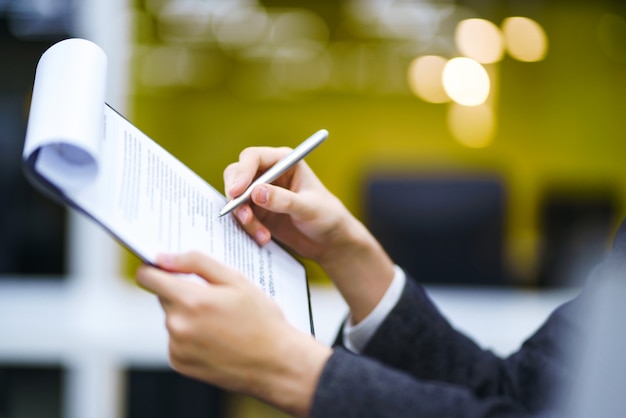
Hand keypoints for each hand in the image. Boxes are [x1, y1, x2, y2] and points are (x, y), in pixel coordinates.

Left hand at [136, 252, 330, 416]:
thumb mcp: (236, 280)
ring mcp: (177, 347)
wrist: (275, 363)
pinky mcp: (179, 363)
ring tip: (221, 321)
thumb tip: (164, 257)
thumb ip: (196, 263)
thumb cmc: (261, 320)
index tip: (167, 268)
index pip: (148, 277)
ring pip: (172, 318)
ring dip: (188, 315)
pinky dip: (191, 336)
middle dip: (183, 292)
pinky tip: (216, 338)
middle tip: (215, 299)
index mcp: (190, 300)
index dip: (156, 268)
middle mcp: (177, 325)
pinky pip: (176, 340)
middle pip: (164, 296)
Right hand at [223, 146, 350, 263]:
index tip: (236, 192)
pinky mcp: (257, 211)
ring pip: (236, 198)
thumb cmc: (327, 216)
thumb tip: (256, 192)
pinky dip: (248, 228)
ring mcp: (261, 192)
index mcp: (284, 162)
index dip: (242, 172)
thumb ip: (283, 200)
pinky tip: (264, 238)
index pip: (253, 157)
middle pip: (236, 174)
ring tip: (262, 234)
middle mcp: (269, 173)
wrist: (329, 240)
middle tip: (242, 215)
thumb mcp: (308, 208)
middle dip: (235, 195)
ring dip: (243, 216)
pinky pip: (241, 216)